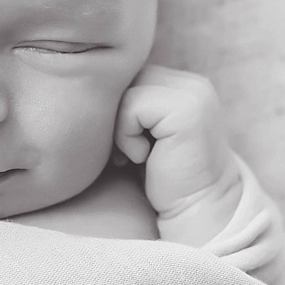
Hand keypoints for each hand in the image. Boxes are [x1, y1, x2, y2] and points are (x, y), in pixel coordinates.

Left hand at [113, 64, 242, 247]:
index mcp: (183, 84)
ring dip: (121, 128)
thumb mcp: (145, 132)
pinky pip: (131, 107)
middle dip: (116, 115)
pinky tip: (144, 158)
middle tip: (129, 151)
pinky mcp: (186, 110)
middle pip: (125, 78)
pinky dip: (127, 137)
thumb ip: (133, 103)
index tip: (126, 143)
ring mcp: (192, 94)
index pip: (130, 73)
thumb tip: (89, 86)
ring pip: (125, 90)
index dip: (118, 108)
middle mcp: (192, 83)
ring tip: (138, 155)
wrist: (194, 211)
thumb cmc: (163, 177)